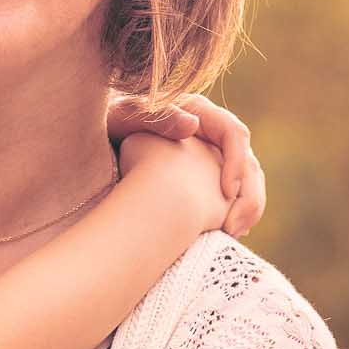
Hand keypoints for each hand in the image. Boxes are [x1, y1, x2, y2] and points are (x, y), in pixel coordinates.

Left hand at [106, 93, 264, 235]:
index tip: (227, 194)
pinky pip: (235, 197)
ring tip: (232, 235)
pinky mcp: (209, 178)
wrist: (100, 148)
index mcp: (198, 112)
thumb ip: (157, 118)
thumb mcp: (125, 118)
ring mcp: (212, 157)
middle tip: (233, 228)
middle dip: (248, 196)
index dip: (237, 163)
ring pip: (248, 182)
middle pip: (248, 161)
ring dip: (247, 210)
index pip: (234, 133)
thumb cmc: (108, 128)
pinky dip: (236, 216)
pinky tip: (224, 236)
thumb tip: (193, 124)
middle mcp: (211, 134)